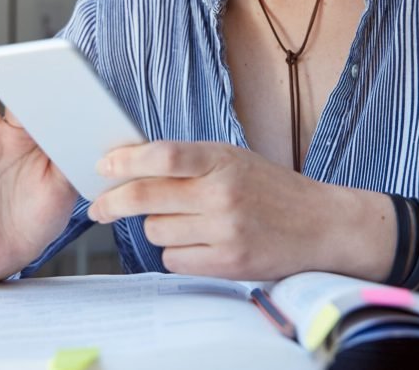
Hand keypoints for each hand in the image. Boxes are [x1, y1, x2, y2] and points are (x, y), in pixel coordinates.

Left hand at [87, 141, 355, 279]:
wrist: (318, 223)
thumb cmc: (270, 187)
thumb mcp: (233, 158)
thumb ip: (191, 159)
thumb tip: (134, 163)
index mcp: (222, 159)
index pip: (164, 155)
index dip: (127, 160)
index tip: (103, 166)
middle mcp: (222, 193)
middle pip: (147, 197)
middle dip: (113, 202)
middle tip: (100, 206)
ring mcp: (224, 230)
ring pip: (156, 232)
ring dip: (157, 227)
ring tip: (183, 220)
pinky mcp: (227, 263)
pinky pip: (174, 260)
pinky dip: (176, 252)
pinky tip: (198, 241)